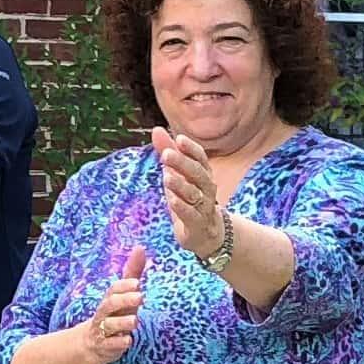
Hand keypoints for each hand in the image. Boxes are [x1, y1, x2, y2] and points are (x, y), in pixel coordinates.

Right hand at [85, 243, 149, 363]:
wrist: (92, 343)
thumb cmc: (114, 314)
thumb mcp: (124, 294)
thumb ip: (132, 273)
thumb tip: (140, 248)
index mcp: (110, 299)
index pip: (114, 289)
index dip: (124, 286)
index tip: (137, 283)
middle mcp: (105, 313)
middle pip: (110, 304)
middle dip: (124, 300)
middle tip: (140, 297)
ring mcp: (104, 330)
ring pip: (110, 325)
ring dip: (122, 322)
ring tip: (136, 321)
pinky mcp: (105, 346)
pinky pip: (110, 345)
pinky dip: (118, 343)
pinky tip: (128, 341)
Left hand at [151, 129, 225, 258]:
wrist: (205, 234)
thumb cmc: (189, 200)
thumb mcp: (177, 175)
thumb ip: (168, 153)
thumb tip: (156, 129)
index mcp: (203, 174)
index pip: (201, 158)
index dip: (191, 148)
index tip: (178, 138)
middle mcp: (207, 189)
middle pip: (197, 173)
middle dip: (183, 163)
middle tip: (166, 154)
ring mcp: (204, 207)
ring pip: (194, 194)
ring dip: (180, 185)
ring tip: (166, 176)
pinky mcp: (197, 224)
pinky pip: (191, 215)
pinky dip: (182, 207)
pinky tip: (171, 200)